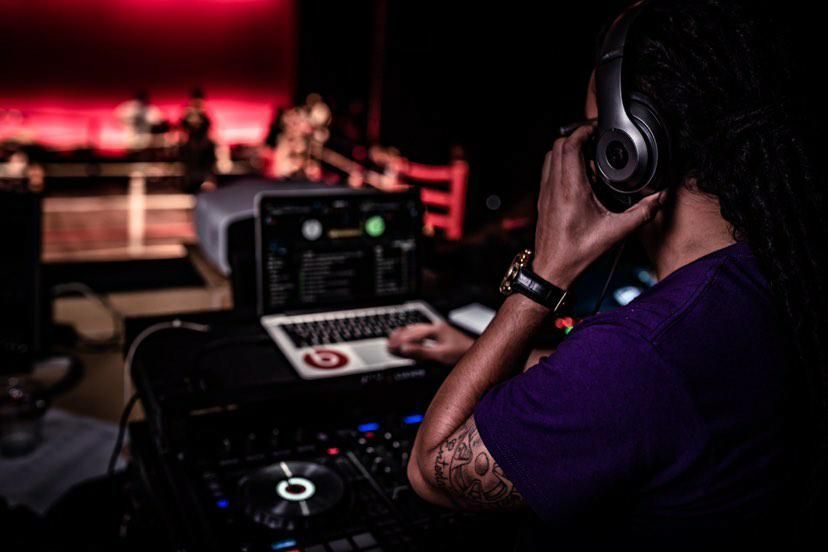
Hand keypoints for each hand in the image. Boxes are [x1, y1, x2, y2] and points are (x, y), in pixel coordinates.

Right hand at [387, 323, 473, 365]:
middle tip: (387, 343)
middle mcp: (437, 327)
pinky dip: (413, 335)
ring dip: (405, 334)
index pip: (411, 335)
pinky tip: (412, 337)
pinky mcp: (443, 335)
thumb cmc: (463, 354)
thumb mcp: (440, 355)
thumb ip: (421, 352)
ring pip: (417, 329)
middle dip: (399, 336)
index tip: (389, 347)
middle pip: (413, 330)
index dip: (399, 341)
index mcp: (435, 329)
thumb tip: (403, 349)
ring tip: (394, 337)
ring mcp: (440, 330)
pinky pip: (423, 332)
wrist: (479, 354)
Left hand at [533, 124, 665, 288]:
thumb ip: (642, 213)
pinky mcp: (542, 198)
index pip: (569, 146)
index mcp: (571, 190)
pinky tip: (579, 175)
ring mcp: (545, 192)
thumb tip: (660, 197)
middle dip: (576, 135)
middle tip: (595, 138)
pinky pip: (548, 170)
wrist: (552, 269)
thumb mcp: (616, 233)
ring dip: (567, 149)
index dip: (582, 130)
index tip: (596, 128)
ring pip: (550, 156)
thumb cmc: (577, 253)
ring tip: (588, 155)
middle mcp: (554, 187)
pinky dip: (561, 163)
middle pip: (558, 145)